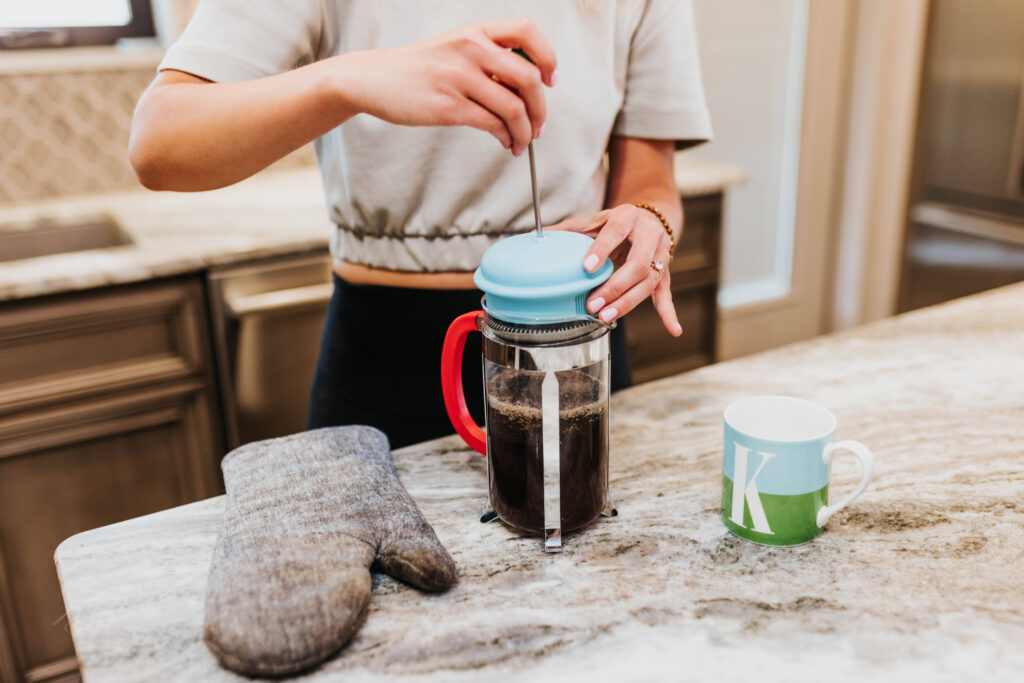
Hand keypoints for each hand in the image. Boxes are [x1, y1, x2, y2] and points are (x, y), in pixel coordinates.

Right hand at [337, 19, 556, 155]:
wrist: (375, 78)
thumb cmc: (420, 68)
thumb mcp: (455, 48)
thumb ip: (489, 59)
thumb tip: (528, 87)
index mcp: (475, 32)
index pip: (526, 33)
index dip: (547, 57)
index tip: (551, 81)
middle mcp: (470, 49)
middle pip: (528, 79)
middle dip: (541, 109)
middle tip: (539, 127)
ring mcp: (458, 78)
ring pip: (513, 108)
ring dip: (525, 132)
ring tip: (521, 142)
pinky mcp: (447, 107)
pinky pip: (492, 124)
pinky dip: (506, 137)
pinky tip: (505, 142)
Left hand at [548, 204, 681, 335]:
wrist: (650, 218)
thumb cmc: (618, 223)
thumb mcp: (595, 220)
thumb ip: (569, 229)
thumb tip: (536, 236)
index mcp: (628, 217)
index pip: (616, 231)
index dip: (602, 249)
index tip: (587, 267)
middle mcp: (649, 234)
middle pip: (638, 264)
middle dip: (615, 286)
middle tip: (593, 303)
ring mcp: (660, 254)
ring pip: (649, 281)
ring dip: (628, 302)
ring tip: (606, 316)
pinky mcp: (665, 271)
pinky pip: (666, 293)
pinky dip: (669, 313)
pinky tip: (673, 329)